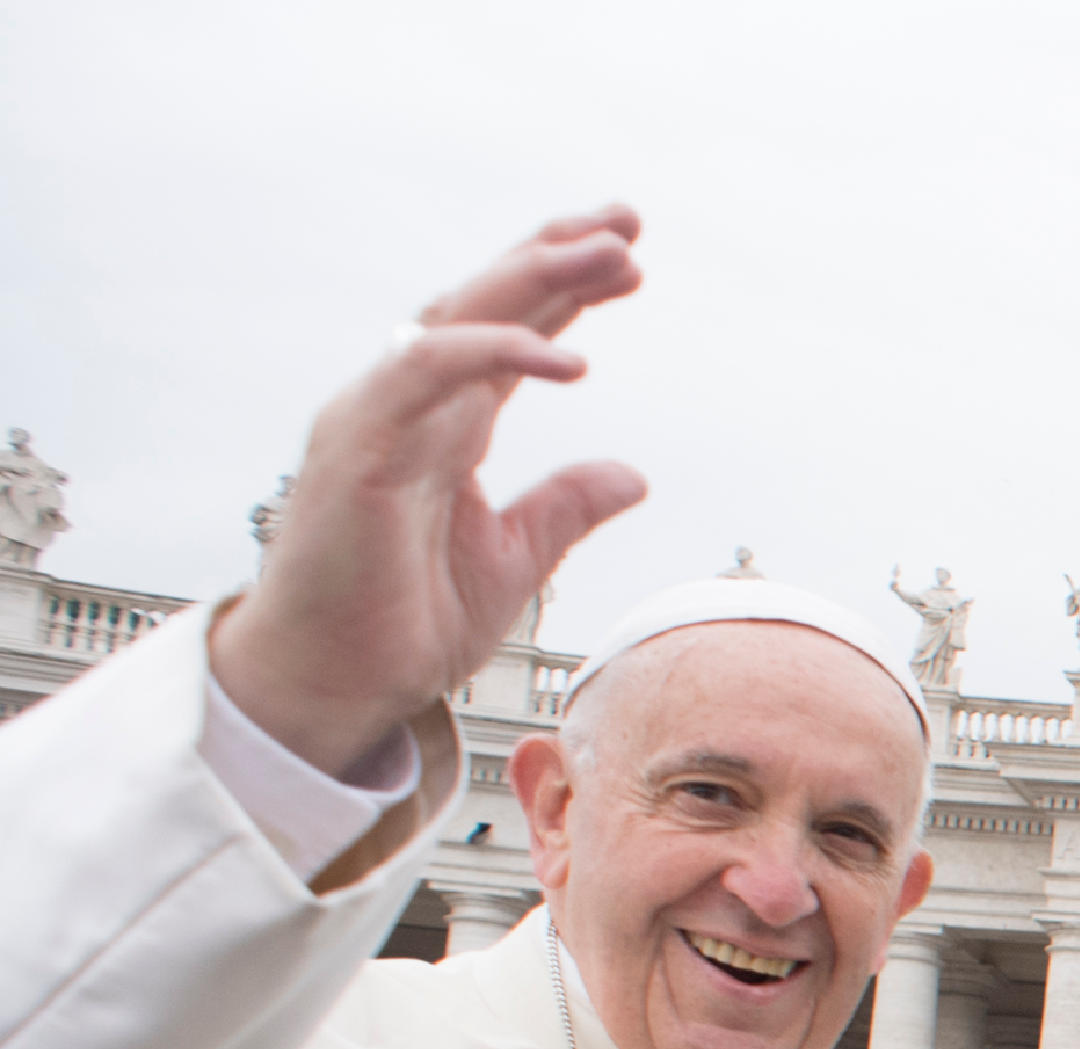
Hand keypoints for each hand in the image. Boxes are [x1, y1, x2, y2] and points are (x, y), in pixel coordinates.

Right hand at [208, 208, 650, 778]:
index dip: (565, 288)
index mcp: (448, 425)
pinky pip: (425, 374)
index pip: (510, 332)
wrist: (335, 683)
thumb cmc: (403, 624)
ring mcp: (379, 417)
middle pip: (486, 304)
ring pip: (458, 318)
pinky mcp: (358, 447)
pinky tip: (566, 359)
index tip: (628, 255)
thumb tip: (634, 473)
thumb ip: (564, 508)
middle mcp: (411, 405)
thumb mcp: (513, 562)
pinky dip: (492, 354)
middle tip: (628, 224)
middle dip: (557, 257)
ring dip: (536, 280)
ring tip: (610, 254)